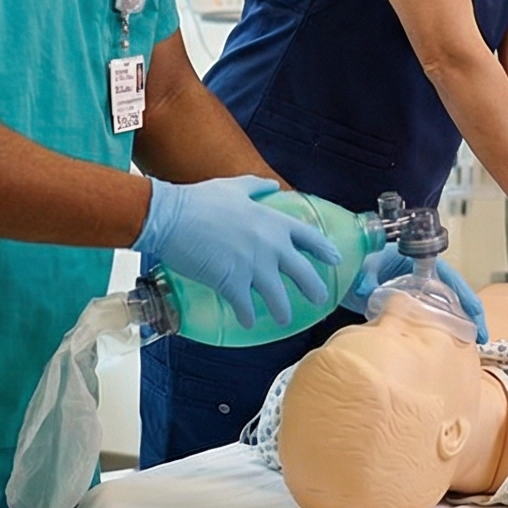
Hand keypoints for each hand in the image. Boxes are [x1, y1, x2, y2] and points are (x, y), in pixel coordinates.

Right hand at [135, 176, 337, 328]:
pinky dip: (247, 316)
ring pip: (279, 298)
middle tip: (320, 299)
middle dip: (314, 289)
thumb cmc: (200, 200)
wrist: (172, 218)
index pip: (309, 237)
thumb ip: (256, 188)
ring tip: (284, 319)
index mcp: (273, 222)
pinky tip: (246, 322)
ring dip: (283, 311)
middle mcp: (270, 246)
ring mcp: (254, 267)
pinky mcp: (233, 284)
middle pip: (303, 273)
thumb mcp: (233, 187)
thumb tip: (272, 186)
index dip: (325, 249)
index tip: (336, 259)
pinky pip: (246, 307)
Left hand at [350, 248, 489, 342]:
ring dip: (456, 323)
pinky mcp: (402, 308)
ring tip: (470, 345)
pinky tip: (446, 346)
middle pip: (449, 293)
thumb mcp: (362, 267)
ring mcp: (411, 293)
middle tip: (481, 336)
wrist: (337, 269)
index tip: (476, 312)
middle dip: (467, 313)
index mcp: (412, 260)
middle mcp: (417, 276)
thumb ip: (367, 279)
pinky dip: (437, 331)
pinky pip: (425, 319)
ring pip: (440, 308)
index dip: (463, 292)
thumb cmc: (351, 261)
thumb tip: (366, 290)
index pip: (445, 275)